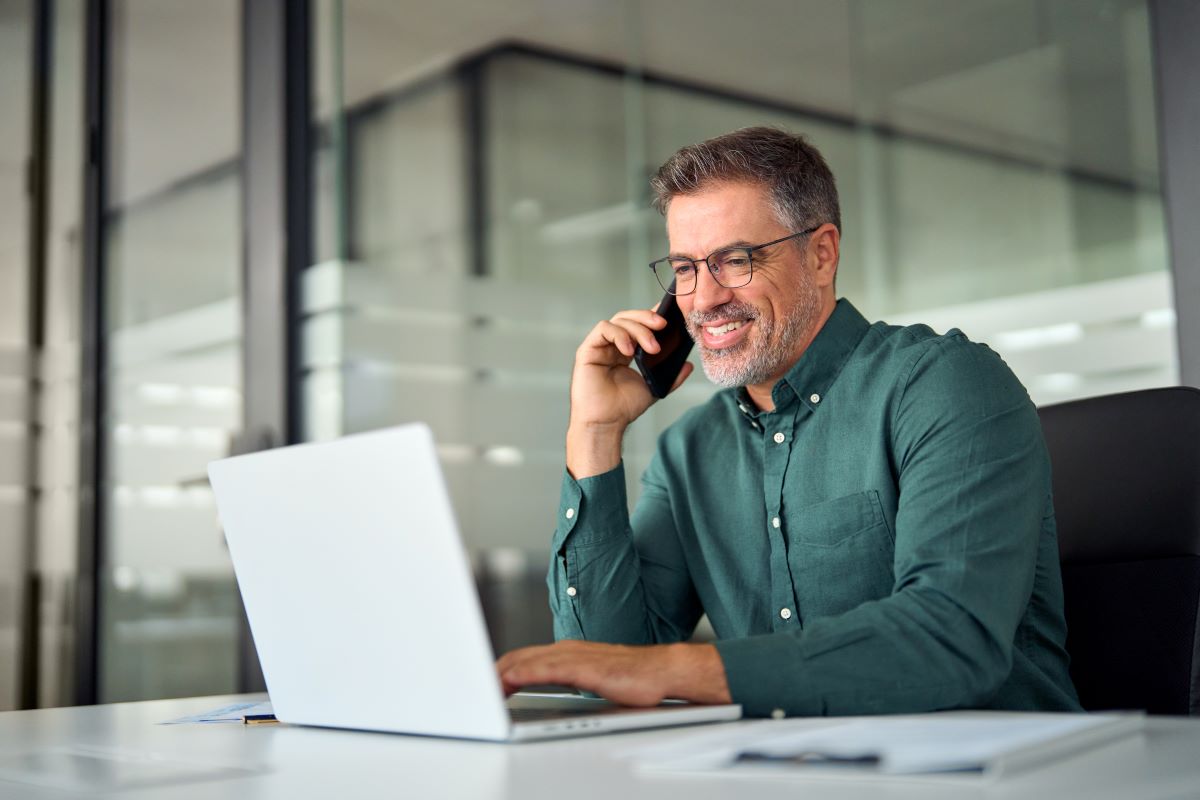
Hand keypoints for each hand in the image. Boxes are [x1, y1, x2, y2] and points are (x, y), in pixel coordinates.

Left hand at [495, 640, 730, 706]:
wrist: (662, 672)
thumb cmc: (633, 678)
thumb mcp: (592, 679)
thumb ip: (569, 681)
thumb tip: (546, 692)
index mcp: (566, 652)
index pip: (522, 658)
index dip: (498, 670)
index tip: (482, 684)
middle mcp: (566, 650)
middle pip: (516, 657)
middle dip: (491, 672)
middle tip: (473, 690)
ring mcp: (573, 656)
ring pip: (525, 661)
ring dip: (499, 674)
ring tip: (481, 689)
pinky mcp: (582, 667)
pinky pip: (544, 669)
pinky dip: (522, 674)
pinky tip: (508, 682)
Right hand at [567, 308, 693, 477]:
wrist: (606, 424)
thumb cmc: (623, 408)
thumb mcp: (654, 388)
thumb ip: (671, 377)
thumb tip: (688, 365)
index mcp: (625, 350)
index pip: (639, 324)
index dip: (653, 316)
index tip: (671, 316)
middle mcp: (612, 345)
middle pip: (629, 317)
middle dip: (647, 318)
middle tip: (663, 326)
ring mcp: (599, 346)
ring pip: (618, 320)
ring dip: (638, 329)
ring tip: (652, 348)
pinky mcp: (588, 350)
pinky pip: (603, 329)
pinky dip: (620, 334)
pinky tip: (629, 349)